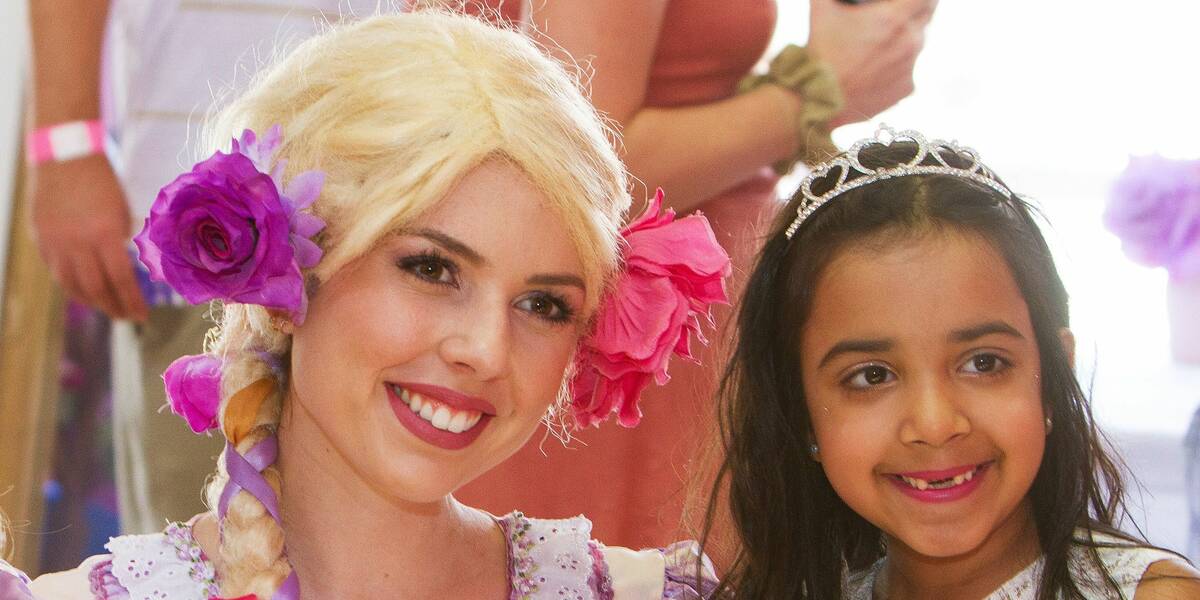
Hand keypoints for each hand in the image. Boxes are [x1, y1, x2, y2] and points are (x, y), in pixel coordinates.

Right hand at [29, 155, 147, 320]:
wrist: (64, 157)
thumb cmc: (102, 182)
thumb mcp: (122, 211)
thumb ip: (121, 241)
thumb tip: (126, 267)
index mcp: (104, 234)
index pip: (121, 280)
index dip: (132, 301)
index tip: (142, 316)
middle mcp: (77, 243)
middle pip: (96, 288)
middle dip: (113, 308)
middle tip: (126, 318)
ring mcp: (55, 243)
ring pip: (71, 285)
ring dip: (91, 302)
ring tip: (107, 308)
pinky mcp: (40, 239)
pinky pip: (56, 272)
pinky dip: (71, 286)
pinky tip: (84, 291)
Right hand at [808, 0, 937, 126]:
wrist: (818, 99)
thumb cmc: (821, 54)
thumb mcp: (821, 10)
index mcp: (893, 19)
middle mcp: (909, 41)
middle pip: (927, 17)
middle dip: (916, 12)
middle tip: (895, 17)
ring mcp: (910, 67)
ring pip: (917, 45)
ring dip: (905, 40)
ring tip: (880, 46)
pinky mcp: (906, 88)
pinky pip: (908, 71)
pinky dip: (897, 67)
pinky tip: (876, 69)